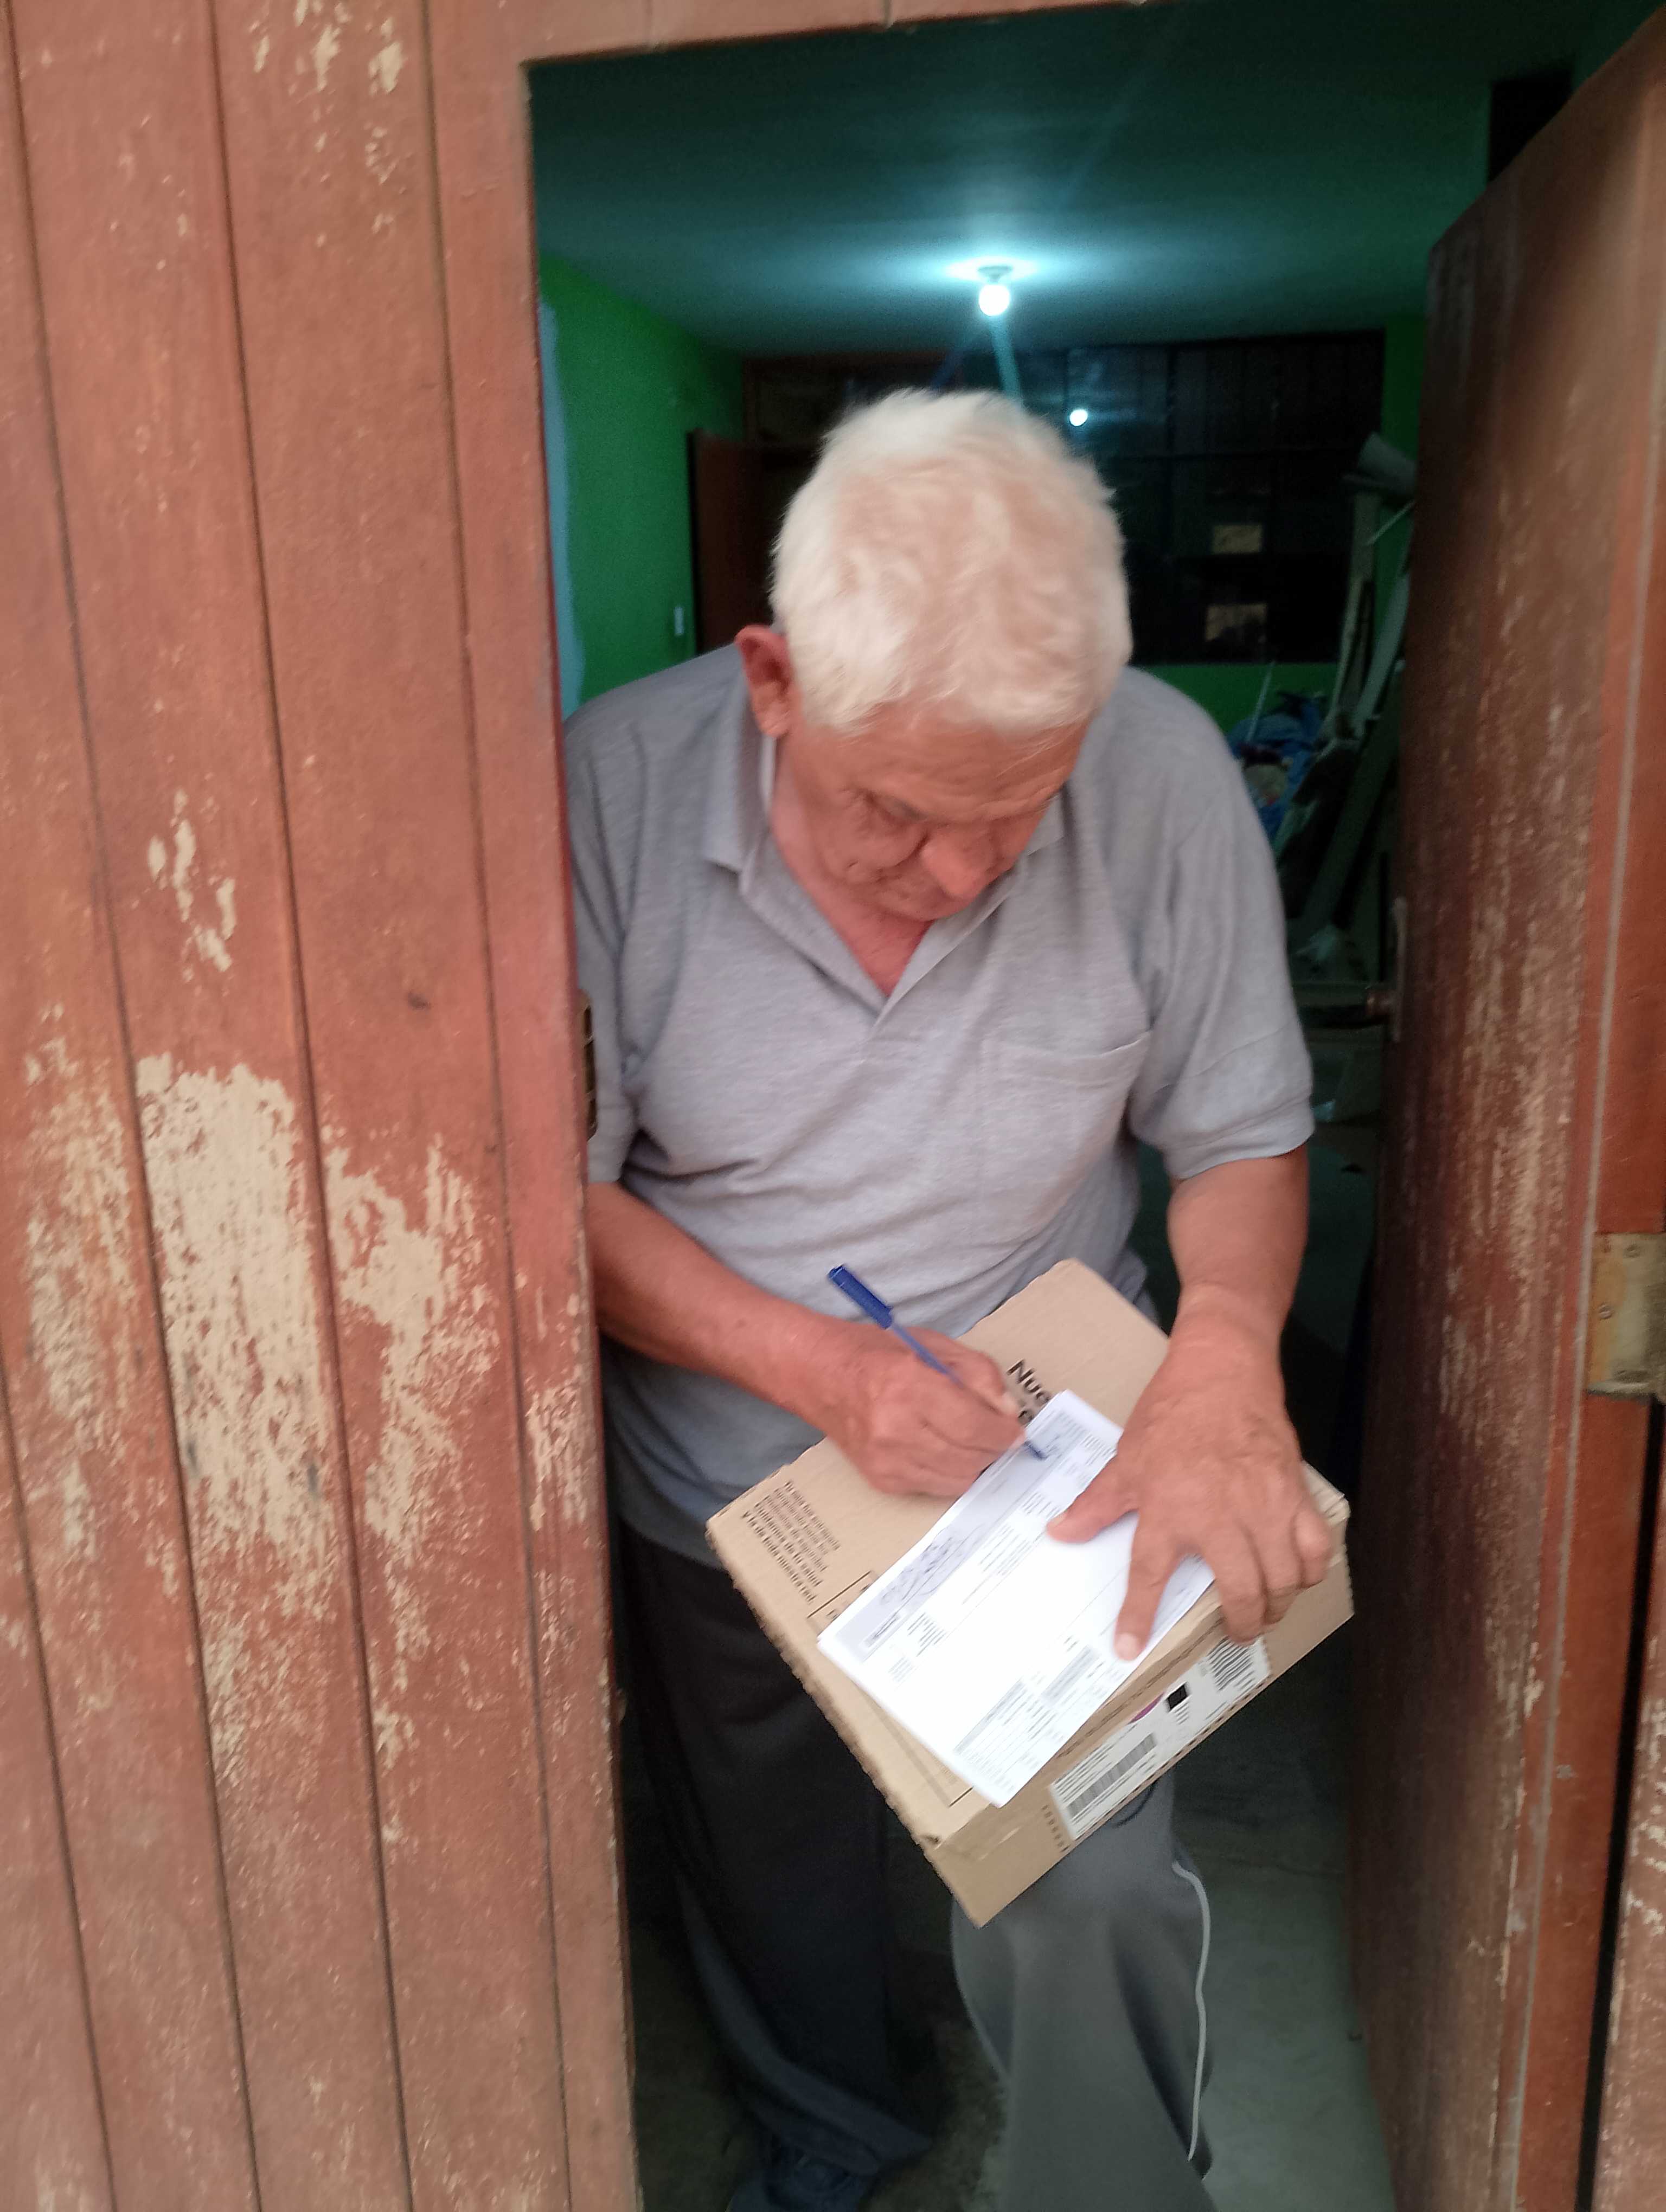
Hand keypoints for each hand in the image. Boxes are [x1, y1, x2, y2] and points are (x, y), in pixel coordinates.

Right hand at [812, 1325, 1026, 1497]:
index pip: (973, 1426)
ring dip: (976, 1465)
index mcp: (909, 1385)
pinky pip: (934, 1487)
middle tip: (1001, 1438)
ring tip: (977, 1445)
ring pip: (956, 1480)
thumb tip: (1007, 1412)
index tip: (1016, 1432)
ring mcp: (885, 1460)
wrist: (818, 1375)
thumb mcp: (933, 1345)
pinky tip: (948, 1452)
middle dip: (994, 1451)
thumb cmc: (876, 1353)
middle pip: (969, 1458)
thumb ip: (978, 1373)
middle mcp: (895, 1428)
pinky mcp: (880, 1480)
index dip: (1004, 1434)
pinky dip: (950, 1473)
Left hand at [1048, 1312, 1331, 1653]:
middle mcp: (1218, 1515)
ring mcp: (1263, 1506)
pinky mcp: (1295, 1493)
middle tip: (1235, 1631)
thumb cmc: (1170, 1413)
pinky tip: (1297, 1576)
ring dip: (1275, 1605)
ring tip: (1264, 1610)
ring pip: (1281, 1579)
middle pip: (1240, 1592)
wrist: (1221, 1368)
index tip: (1129, 1649)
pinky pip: (1314, 1548)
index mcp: (1168, 1509)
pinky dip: (1309, 1571)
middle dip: (1240, 1624)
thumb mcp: (1126, 1459)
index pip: (1148, 1577)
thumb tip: (1059, 1533)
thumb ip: (1096, 1503)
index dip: (1138, 1617)